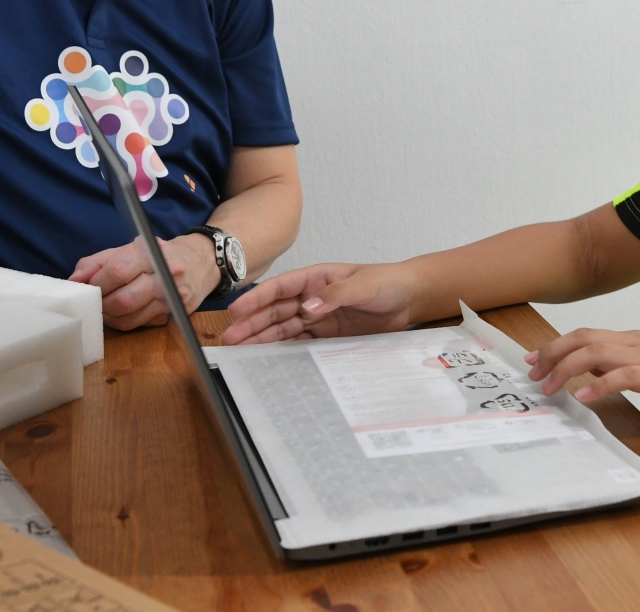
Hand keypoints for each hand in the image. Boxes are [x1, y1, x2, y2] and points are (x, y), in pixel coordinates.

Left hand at [70, 234, 218, 329]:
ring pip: (130, 318)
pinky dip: (124, 322)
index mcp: (151, 252)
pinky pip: (140, 325)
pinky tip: (123, 312)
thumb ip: (97, 262)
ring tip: (106, 307)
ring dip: (110, 317)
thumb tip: (74, 280)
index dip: (96, 283)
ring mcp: (173, 297)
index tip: (88, 286)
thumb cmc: (158, 254)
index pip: (117, 271)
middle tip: (96, 300)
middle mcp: (166, 274)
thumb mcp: (128, 248)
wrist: (201, 262)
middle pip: (123, 300)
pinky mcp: (175, 314)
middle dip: (102, 304)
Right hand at [222, 263, 419, 343]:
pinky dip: (285, 352)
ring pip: (283, 329)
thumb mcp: (364, 284)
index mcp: (315, 278)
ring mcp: (318, 317)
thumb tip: (309, 305)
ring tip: (240, 352)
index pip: (279, 288)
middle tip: (230, 339)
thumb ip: (336, 294)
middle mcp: (312, 297)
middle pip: (275, 311)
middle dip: (251, 324)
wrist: (410, 298)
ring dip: (262, 339)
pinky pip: (301, 344)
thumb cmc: (387, 282)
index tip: (236, 309)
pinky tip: (269, 360)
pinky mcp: (328, 335)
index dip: (256, 298)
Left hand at [525, 327, 639, 422]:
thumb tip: (600, 377)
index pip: (587, 335)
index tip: (536, 360)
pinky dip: (599, 386)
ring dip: (567, 370)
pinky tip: (583, 399)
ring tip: (550, 388)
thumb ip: (629, 370)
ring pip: (596, 353)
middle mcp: (637, 343)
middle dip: (552, 353)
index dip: (557, 346)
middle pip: (583, 338)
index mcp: (636, 341)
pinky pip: (623, 377)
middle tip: (532, 372)